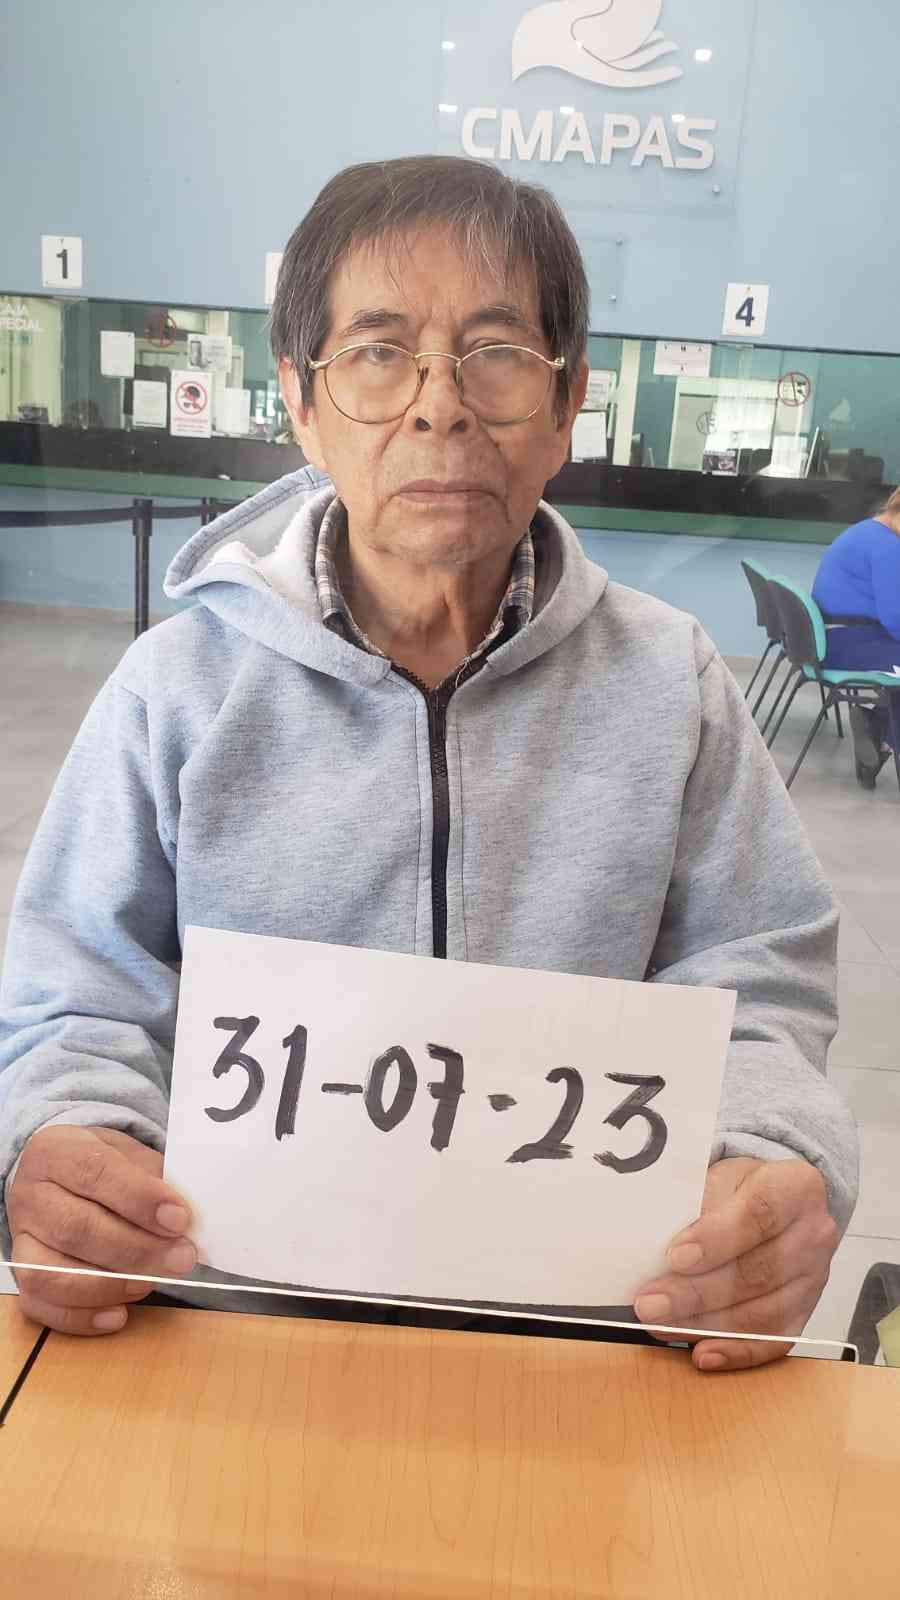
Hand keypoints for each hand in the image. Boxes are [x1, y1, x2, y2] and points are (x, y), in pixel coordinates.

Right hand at [7, 1125, 195, 1335]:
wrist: (62, 1178)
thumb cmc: (104, 1167)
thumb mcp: (129, 1154)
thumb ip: (155, 1178)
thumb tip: (186, 1217)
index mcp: (56, 1152)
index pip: (95, 1172)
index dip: (139, 1198)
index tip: (179, 1220)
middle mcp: (30, 1195)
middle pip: (77, 1228)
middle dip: (136, 1249)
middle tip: (181, 1258)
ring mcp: (21, 1239)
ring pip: (53, 1273)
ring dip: (110, 1285)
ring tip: (152, 1284)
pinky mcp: (21, 1277)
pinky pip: (41, 1305)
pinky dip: (80, 1317)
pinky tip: (118, 1315)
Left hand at [634, 1156, 838, 1372]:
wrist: (778, 1204)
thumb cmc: (742, 1189)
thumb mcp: (719, 1176)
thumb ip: (695, 1204)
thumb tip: (654, 1239)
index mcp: (795, 1186)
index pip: (758, 1214)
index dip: (716, 1239)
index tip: (676, 1257)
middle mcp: (814, 1234)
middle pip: (756, 1272)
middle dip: (696, 1293)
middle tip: (650, 1303)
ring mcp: (814, 1278)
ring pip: (761, 1313)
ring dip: (705, 1324)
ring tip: (660, 1325)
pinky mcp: (805, 1312)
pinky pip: (772, 1341)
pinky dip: (735, 1351)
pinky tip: (702, 1353)